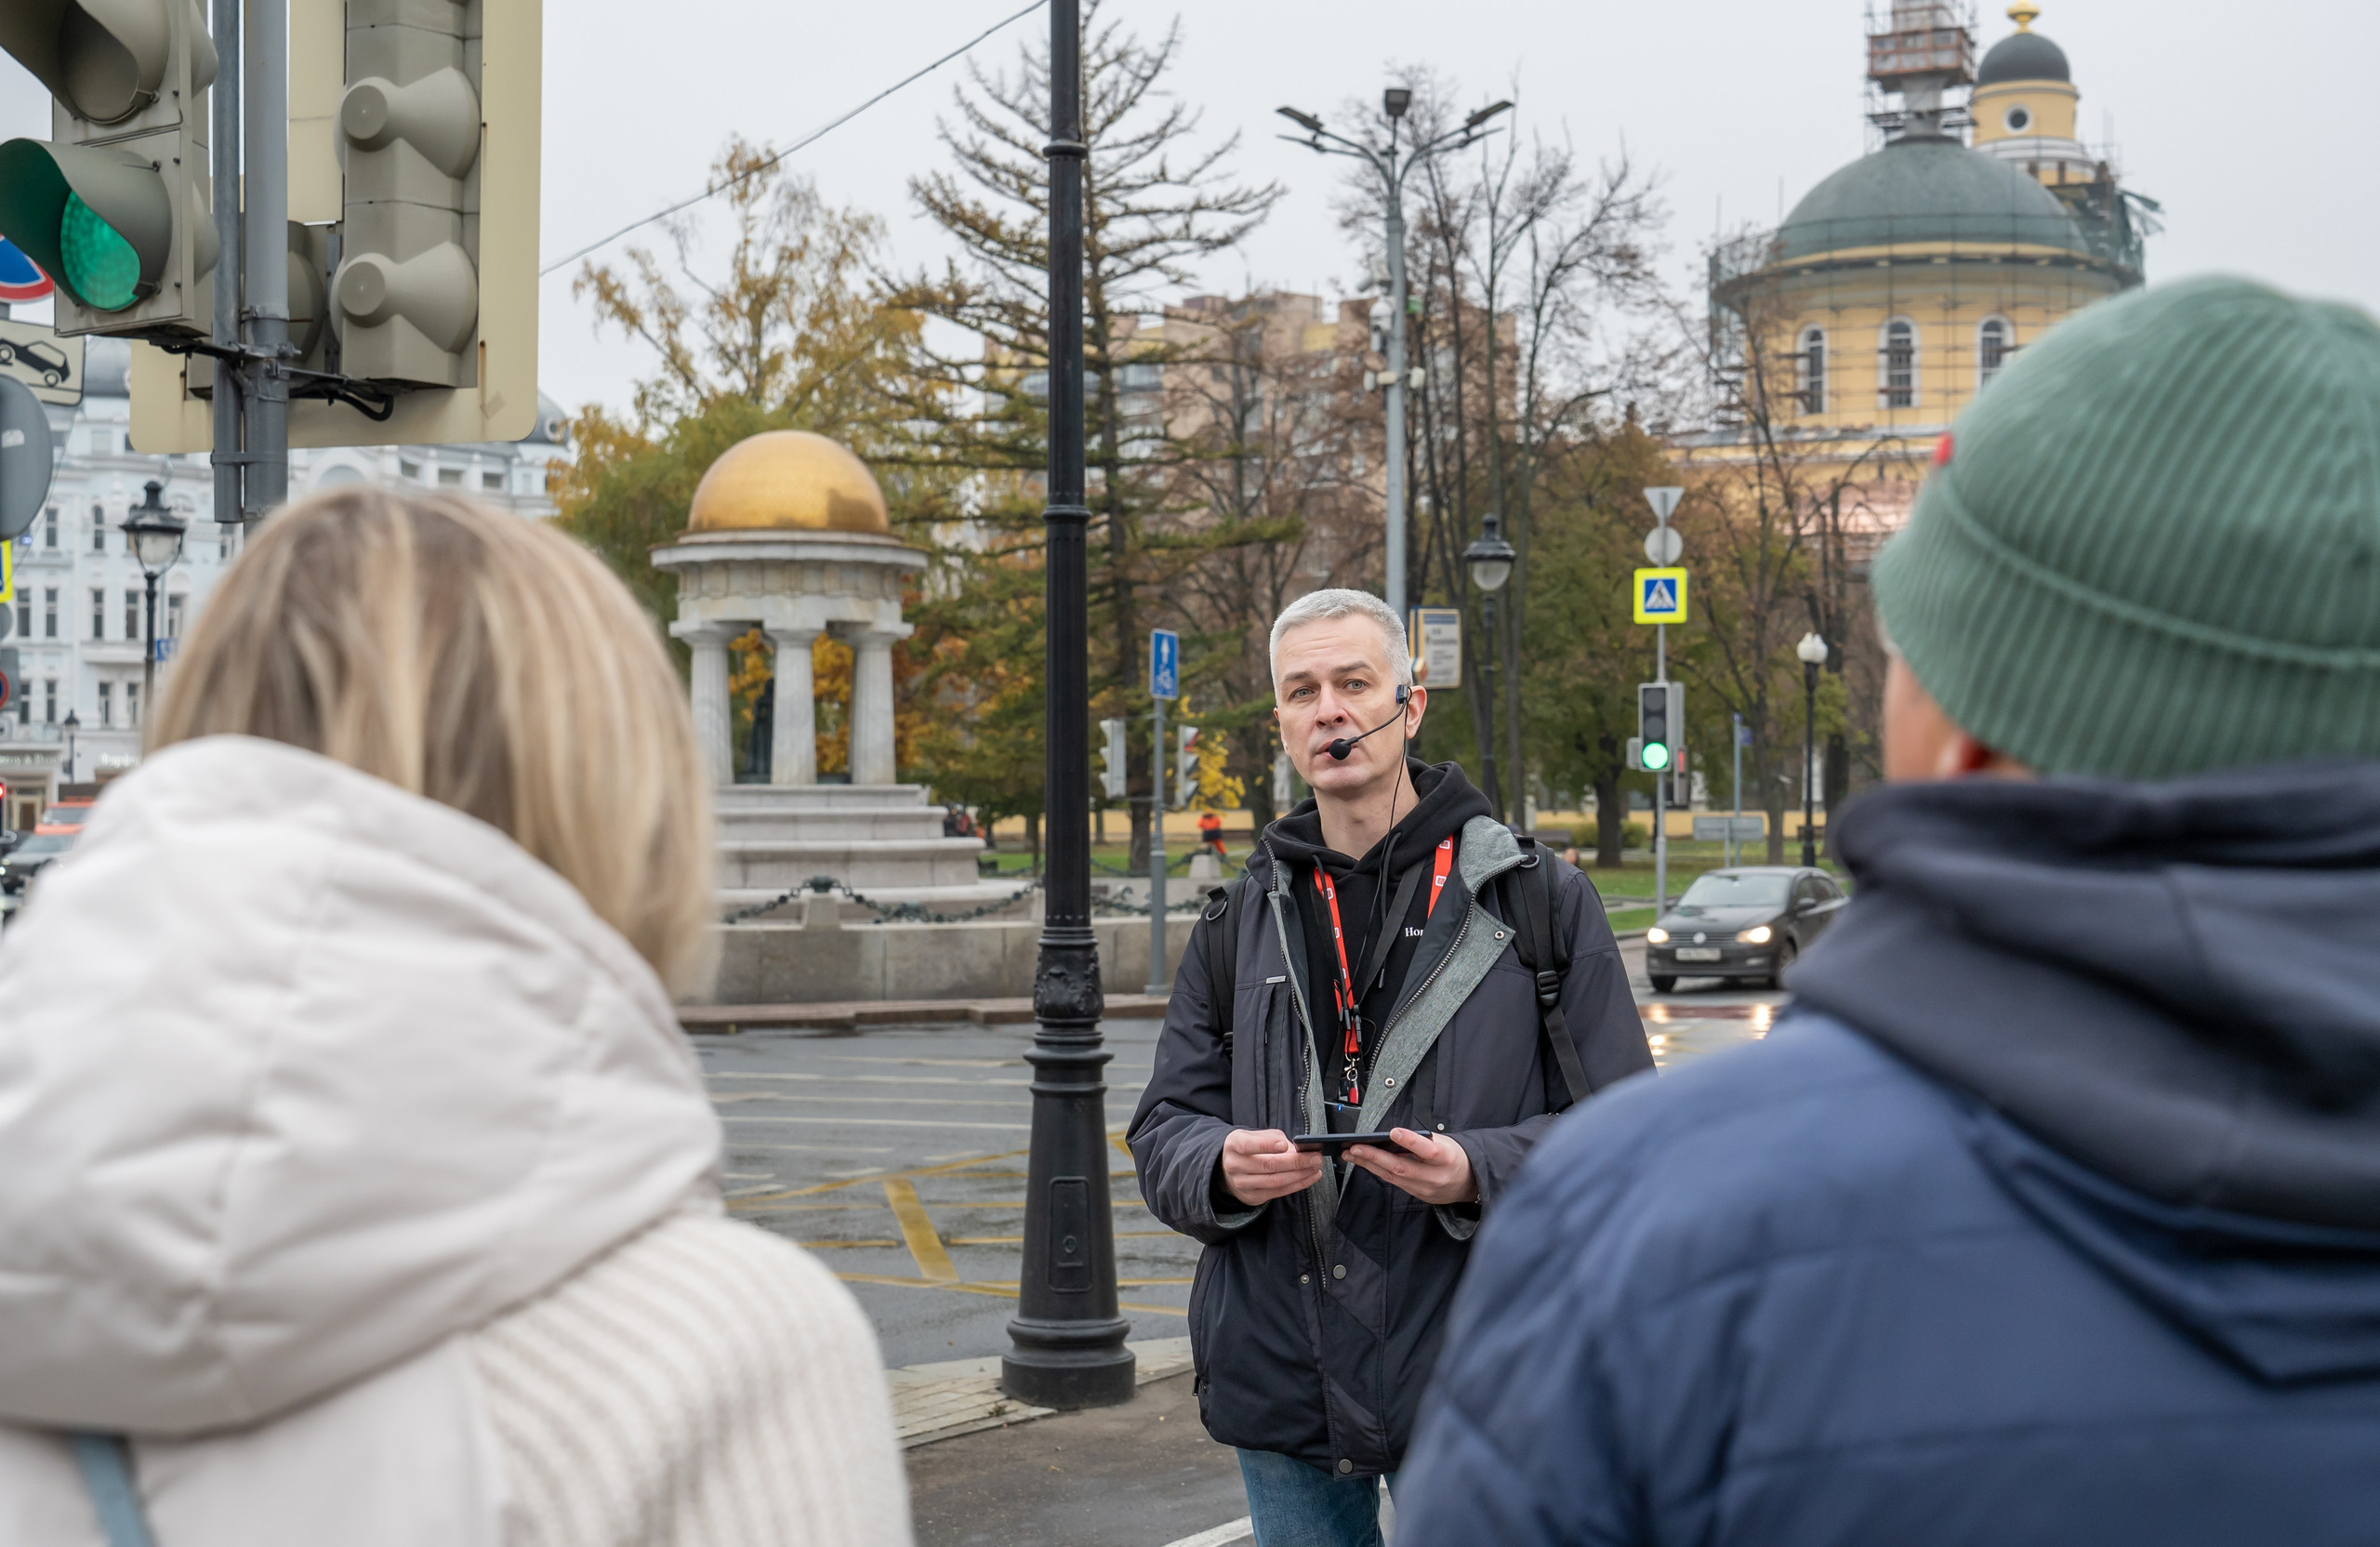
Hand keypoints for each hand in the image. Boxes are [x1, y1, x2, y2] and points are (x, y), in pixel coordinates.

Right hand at [1220, 1128, 1324, 1206]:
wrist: (1232, 1168)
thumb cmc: (1250, 1147)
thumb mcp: (1257, 1136)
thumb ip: (1275, 1139)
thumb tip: (1300, 1149)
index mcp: (1234, 1144)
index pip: (1248, 1145)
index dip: (1267, 1145)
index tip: (1285, 1145)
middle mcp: (1234, 1165)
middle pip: (1268, 1165)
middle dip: (1296, 1161)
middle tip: (1316, 1157)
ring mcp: (1242, 1183)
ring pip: (1275, 1181)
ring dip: (1300, 1175)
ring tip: (1315, 1167)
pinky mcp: (1252, 1197)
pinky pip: (1278, 1192)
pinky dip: (1297, 1185)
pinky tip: (1309, 1177)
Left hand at [1345, 1128, 1477, 1205]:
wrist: (1468, 1183)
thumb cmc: (1453, 1156)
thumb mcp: (1445, 1143)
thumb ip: (1422, 1140)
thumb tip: (1392, 1137)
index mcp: (1446, 1159)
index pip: (1429, 1151)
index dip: (1411, 1142)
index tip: (1393, 1132)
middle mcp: (1435, 1177)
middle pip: (1402, 1168)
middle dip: (1375, 1157)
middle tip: (1355, 1148)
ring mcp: (1425, 1189)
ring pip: (1393, 1177)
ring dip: (1369, 1165)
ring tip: (1351, 1154)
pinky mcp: (1418, 1196)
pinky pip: (1395, 1183)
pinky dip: (1379, 1171)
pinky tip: (1365, 1163)